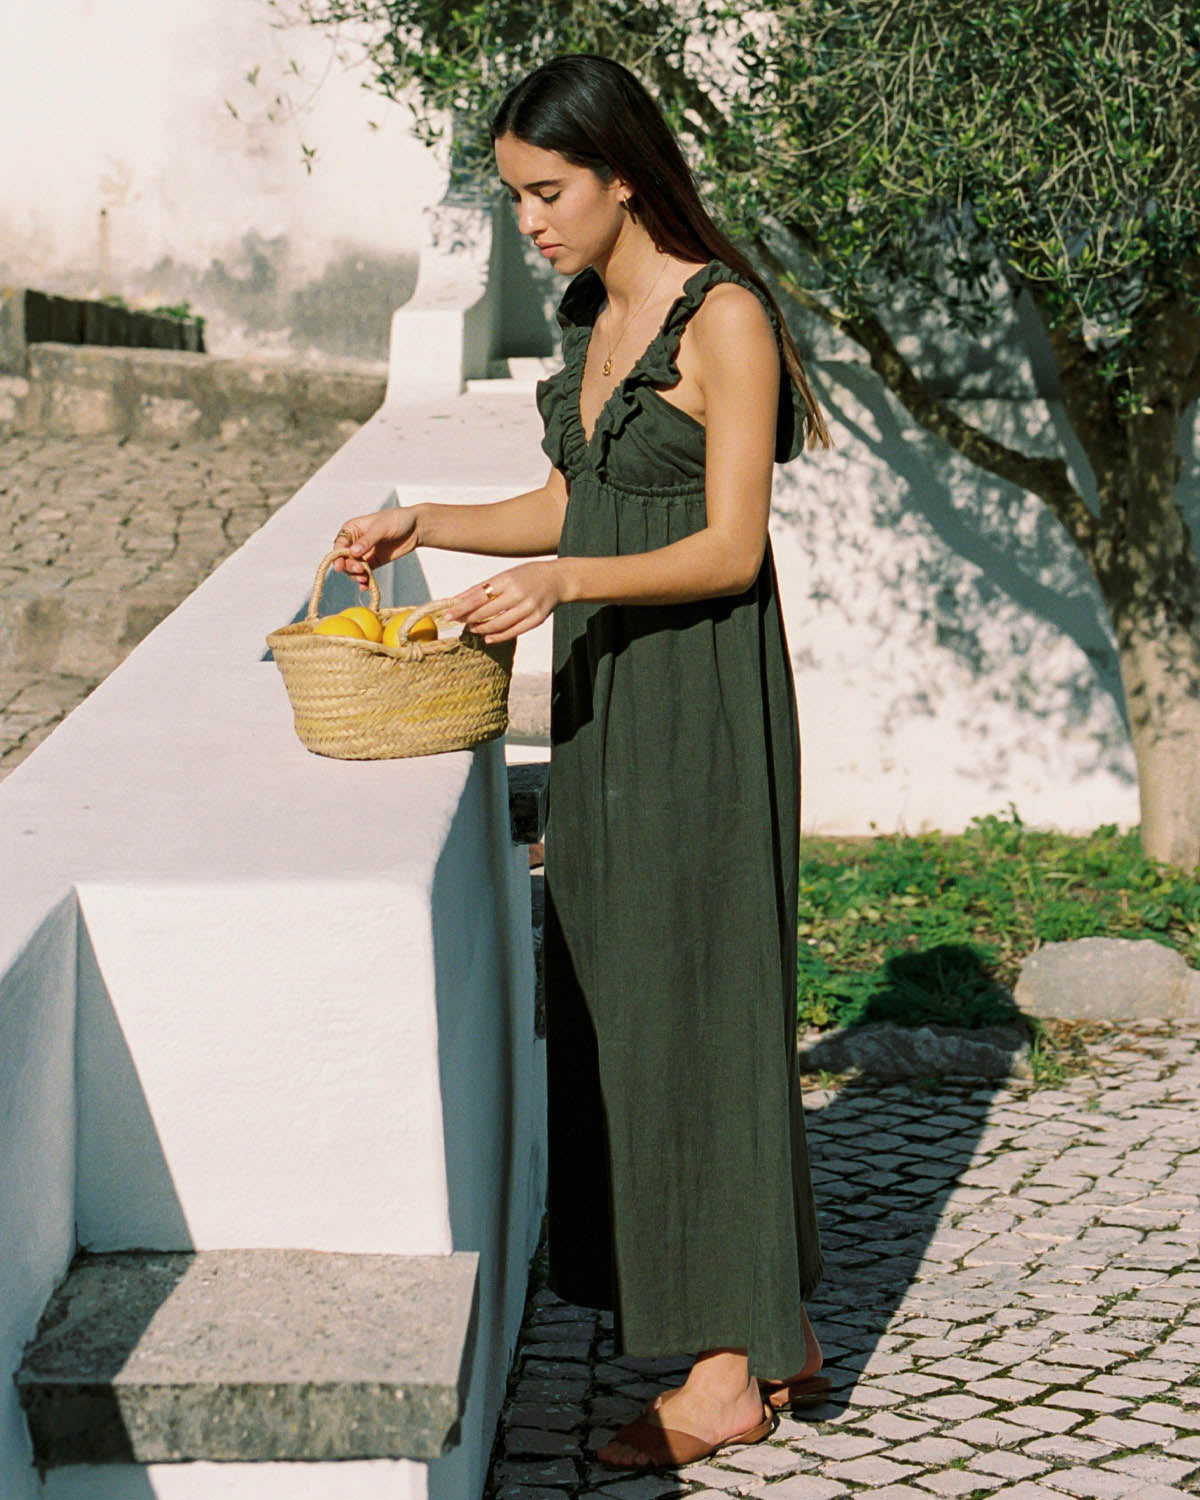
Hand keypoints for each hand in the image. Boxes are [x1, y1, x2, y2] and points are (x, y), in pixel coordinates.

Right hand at [330, 508, 418, 589]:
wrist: (416, 528)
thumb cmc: (397, 520)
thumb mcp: (381, 528)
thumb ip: (367, 541)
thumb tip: (353, 552)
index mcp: (352, 529)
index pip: (339, 544)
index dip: (337, 556)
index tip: (339, 566)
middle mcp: (354, 542)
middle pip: (344, 559)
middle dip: (350, 567)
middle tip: (361, 570)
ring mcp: (363, 554)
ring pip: (353, 568)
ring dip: (356, 575)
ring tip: (364, 579)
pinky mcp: (373, 563)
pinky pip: (365, 574)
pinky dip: (364, 581)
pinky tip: (366, 586)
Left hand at [445, 561, 564, 643]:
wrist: (557, 580)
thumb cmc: (527, 576)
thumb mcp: (504, 576)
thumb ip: (482, 588)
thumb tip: (457, 599)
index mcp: (507, 579)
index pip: (478, 596)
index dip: (461, 608)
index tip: (447, 615)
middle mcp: (518, 594)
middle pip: (486, 612)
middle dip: (469, 619)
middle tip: (459, 622)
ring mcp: (528, 608)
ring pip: (499, 624)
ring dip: (482, 629)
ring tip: (472, 628)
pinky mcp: (536, 620)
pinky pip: (513, 632)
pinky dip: (498, 637)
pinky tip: (487, 638)